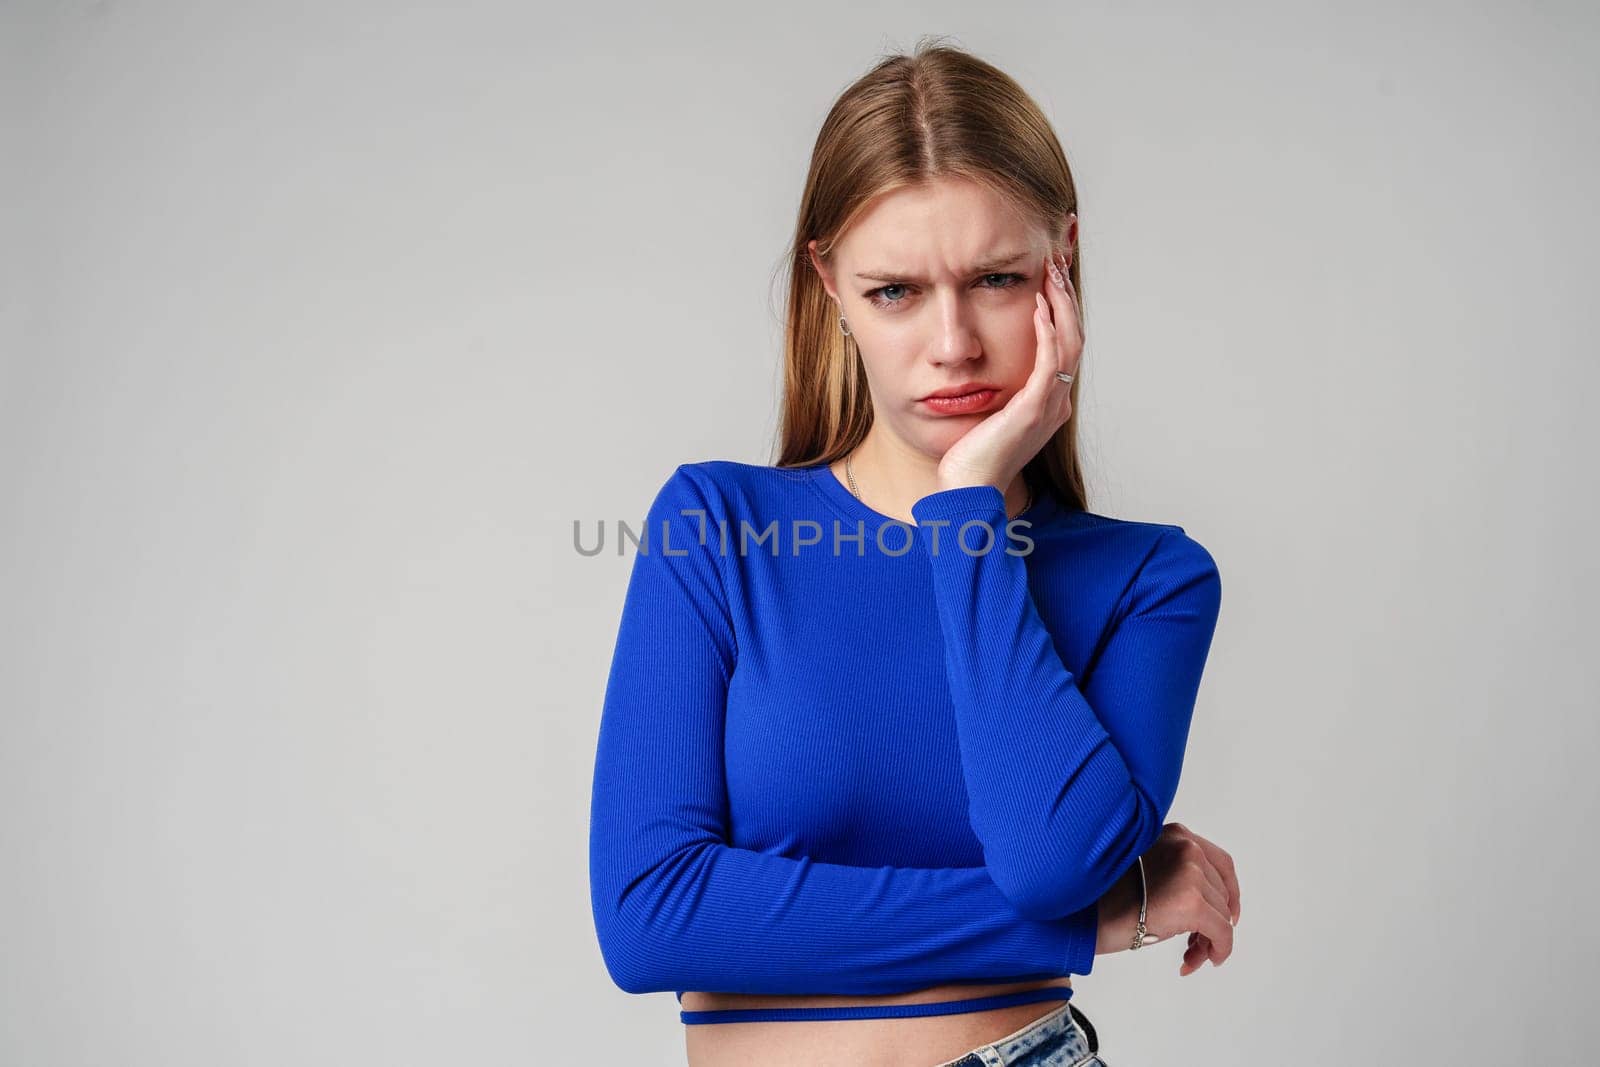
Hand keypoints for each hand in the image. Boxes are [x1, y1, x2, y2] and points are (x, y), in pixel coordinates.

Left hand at [934, 248, 1082, 493]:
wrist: (970, 490)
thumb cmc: (972, 456)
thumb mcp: (988, 413)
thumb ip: (996, 388)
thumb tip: (981, 362)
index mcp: (1050, 402)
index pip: (1066, 345)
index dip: (1062, 310)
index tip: (1050, 279)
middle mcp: (1057, 401)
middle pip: (1075, 337)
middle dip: (1066, 297)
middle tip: (1055, 263)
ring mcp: (1050, 405)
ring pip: (1071, 343)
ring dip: (1061, 304)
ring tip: (1051, 273)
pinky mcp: (1034, 409)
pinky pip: (1050, 361)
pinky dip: (1048, 330)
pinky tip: (1038, 306)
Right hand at [1093, 822, 1240, 976]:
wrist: (1083, 912)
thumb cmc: (1102, 896)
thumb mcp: (1145, 868)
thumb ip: (1176, 873)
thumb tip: (1207, 907)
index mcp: (1175, 835)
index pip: (1220, 862)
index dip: (1230, 892)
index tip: (1228, 914)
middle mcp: (1186, 848)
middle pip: (1221, 893)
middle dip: (1213, 923)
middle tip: (1196, 946)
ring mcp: (1190, 873)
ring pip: (1221, 916)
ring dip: (1208, 940)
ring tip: (1189, 956)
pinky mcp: (1191, 903)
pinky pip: (1222, 933)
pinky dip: (1218, 950)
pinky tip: (1194, 962)